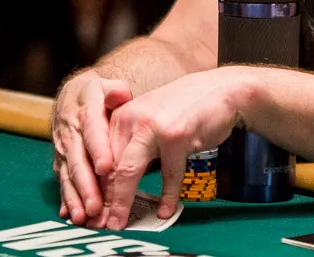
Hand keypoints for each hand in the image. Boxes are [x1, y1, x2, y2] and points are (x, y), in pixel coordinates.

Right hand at [52, 69, 131, 226]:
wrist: (73, 94)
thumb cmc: (98, 93)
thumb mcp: (108, 84)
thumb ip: (115, 90)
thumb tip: (120, 95)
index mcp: (85, 109)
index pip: (92, 130)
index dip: (98, 149)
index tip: (106, 168)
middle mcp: (70, 131)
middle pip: (78, 160)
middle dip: (86, 185)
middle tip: (96, 206)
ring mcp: (63, 147)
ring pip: (68, 175)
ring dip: (75, 197)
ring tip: (83, 217)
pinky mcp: (60, 160)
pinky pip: (62, 180)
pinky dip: (66, 198)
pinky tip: (70, 214)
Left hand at [99, 67, 249, 229]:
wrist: (220, 90)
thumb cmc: (185, 108)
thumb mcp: (150, 119)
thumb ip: (132, 142)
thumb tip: (114, 180)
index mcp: (121, 115)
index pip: (100, 157)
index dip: (94, 187)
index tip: (92, 210)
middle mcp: (131, 118)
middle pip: (109, 167)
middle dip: (103, 200)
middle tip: (101, 224)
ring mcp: (153, 127)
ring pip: (128, 172)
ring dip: (122, 203)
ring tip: (119, 224)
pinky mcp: (176, 137)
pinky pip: (168, 175)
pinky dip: (166, 197)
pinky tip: (165, 211)